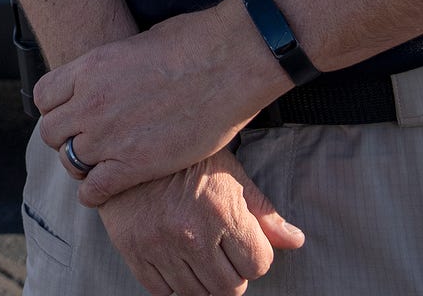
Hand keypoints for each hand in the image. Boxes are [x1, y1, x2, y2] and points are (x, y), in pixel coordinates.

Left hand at [34, 0, 289, 207]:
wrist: (226, 62)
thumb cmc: (192, 43)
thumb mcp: (135, 45)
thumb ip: (113, 68)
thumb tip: (115, 77)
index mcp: (88, 69)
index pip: (44, 97)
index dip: (56, 109)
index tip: (71, 115)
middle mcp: (90, 103)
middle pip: (50, 132)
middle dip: (66, 138)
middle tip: (86, 143)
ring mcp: (110, 135)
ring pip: (70, 162)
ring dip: (81, 165)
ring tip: (98, 166)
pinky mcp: (135, 164)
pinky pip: (94, 189)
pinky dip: (95, 193)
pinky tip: (105, 190)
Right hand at [97, 152, 304, 295]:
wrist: (126, 142)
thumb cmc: (185, 158)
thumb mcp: (229, 174)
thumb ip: (262, 211)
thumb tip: (296, 240)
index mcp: (221, 211)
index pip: (258, 265)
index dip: (254, 256)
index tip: (243, 243)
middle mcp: (191, 232)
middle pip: (230, 288)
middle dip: (232, 274)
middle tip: (221, 252)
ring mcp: (159, 245)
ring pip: (197, 294)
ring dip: (202, 280)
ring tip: (197, 252)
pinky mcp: (132, 251)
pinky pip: (161, 291)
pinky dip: (171, 281)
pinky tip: (173, 257)